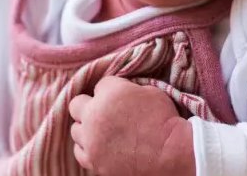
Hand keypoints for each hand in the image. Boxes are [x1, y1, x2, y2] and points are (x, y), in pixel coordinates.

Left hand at [69, 77, 194, 175]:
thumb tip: (121, 92)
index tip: (122, 96)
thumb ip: (127, 89)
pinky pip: (80, 151)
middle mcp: (94, 116)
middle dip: (89, 104)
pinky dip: (88, 147)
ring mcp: (91, 141)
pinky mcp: (93, 161)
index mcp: (109, 93)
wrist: (170, 154)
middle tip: (104, 110)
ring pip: (75, 130)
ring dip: (87, 127)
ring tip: (103, 130)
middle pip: (77, 104)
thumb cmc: (164, 120)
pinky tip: (100, 146)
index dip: (112, 89)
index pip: (100, 84)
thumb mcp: (150, 91)